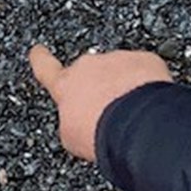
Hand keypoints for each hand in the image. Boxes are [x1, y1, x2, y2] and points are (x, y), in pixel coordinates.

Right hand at [29, 45, 172, 161]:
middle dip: (100, 86)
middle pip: (91, 72)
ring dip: (127, 88)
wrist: (136, 127)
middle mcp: (88, 67)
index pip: (45, 67)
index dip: (41, 59)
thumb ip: (72, 121)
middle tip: (111, 112)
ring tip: (135, 115)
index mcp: (65, 85)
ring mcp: (117, 60)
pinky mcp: (144, 60)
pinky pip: (146, 69)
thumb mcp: (72, 138)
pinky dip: (150, 85)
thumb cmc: (100, 134)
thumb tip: (80, 121)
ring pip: (121, 71)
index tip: (38, 51)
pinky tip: (152, 107)